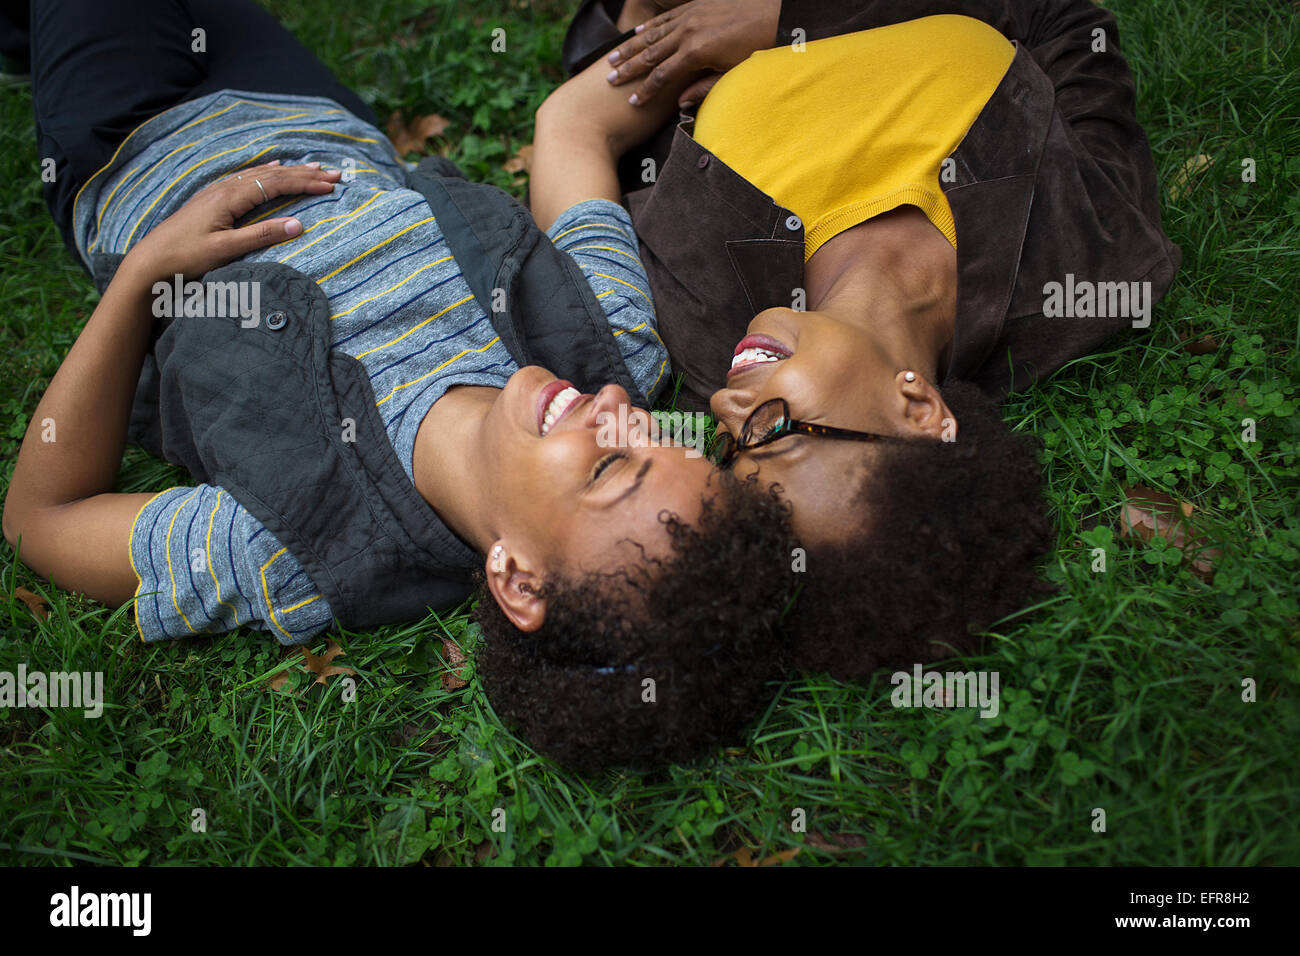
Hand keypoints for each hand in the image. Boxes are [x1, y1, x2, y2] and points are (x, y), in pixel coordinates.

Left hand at [126, 160, 340, 280]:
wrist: (150, 259)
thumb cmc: (186, 257)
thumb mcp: (226, 250)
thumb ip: (262, 235)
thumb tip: (298, 224)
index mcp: (230, 197)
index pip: (276, 184)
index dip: (305, 184)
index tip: (330, 185)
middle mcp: (225, 188)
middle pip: (272, 175)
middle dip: (305, 174)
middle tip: (333, 173)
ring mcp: (218, 190)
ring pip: (261, 174)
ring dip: (290, 171)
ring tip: (312, 166)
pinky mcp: (213, 198)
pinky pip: (247, 176)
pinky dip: (267, 171)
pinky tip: (272, 167)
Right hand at [606, 0, 780, 106]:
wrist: (775, 12)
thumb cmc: (757, 46)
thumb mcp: (732, 73)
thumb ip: (705, 88)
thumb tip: (681, 105)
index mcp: (696, 52)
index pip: (662, 75)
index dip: (646, 91)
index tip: (633, 102)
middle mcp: (688, 32)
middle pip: (651, 54)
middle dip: (629, 68)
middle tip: (610, 80)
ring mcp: (690, 15)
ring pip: (654, 34)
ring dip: (632, 47)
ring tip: (614, 58)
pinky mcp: (696, 5)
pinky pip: (667, 17)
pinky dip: (651, 26)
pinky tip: (638, 33)